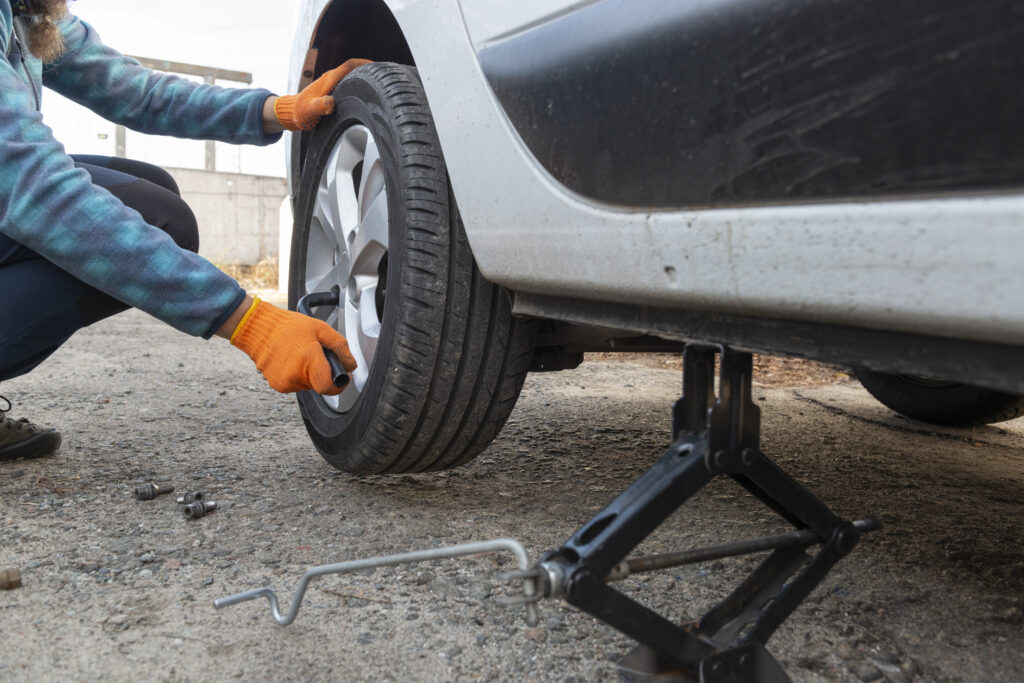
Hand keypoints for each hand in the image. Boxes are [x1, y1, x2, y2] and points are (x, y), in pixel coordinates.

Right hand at [228, 297, 356, 394]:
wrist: (259, 329)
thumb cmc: (289, 327)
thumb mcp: (321, 328)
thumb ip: (340, 347)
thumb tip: (351, 366)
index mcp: (308, 360)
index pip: (329, 387)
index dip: (340, 384)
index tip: (342, 375)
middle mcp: (295, 375)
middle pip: (321, 385)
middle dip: (324, 373)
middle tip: (318, 356)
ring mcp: (285, 383)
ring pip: (309, 385)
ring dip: (311, 374)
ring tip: (302, 355)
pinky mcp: (278, 385)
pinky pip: (297, 384)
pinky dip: (299, 375)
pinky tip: (292, 360)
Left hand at [273, 58, 372, 130]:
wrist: (292, 112)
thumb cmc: (301, 112)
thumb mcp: (310, 111)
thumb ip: (320, 106)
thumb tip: (331, 103)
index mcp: (329, 80)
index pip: (350, 65)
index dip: (366, 64)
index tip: (379, 67)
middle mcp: (332, 78)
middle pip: (355, 68)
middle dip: (371, 70)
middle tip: (387, 77)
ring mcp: (333, 83)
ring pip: (353, 75)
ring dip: (367, 77)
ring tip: (382, 85)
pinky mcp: (334, 90)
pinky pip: (350, 83)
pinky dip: (361, 85)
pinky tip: (368, 94)